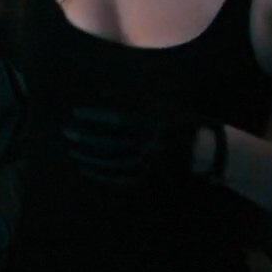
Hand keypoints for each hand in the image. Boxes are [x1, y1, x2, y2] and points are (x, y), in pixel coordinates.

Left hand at [60, 106, 200, 185]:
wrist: (206, 149)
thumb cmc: (180, 119)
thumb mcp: (162, 102)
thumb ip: (132, 95)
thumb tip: (99, 90)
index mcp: (158, 124)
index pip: (119, 120)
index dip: (95, 116)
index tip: (75, 112)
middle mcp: (155, 146)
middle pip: (113, 143)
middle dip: (87, 138)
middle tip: (66, 132)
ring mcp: (153, 165)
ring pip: (115, 164)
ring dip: (90, 157)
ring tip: (72, 150)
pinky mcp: (150, 179)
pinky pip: (121, 180)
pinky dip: (101, 175)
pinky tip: (85, 167)